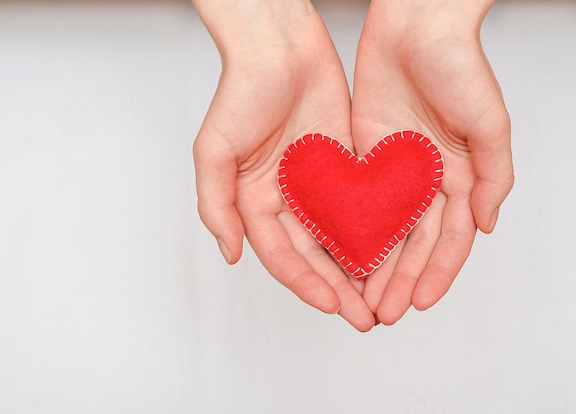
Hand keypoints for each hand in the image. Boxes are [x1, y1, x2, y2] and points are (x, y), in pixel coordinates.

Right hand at [192, 0, 375, 330]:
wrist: (279, 46)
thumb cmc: (240, 93)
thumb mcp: (214, 151)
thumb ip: (216, 206)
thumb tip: (231, 256)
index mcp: (254, 202)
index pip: (281, 256)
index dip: (304, 284)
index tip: (332, 306)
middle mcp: (286, 199)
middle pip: (315, 256)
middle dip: (339, 289)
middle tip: (366, 319)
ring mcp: (317, 184)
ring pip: (342, 237)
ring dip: (362, 270)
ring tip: (385, 299)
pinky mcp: (345, 166)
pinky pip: (363, 204)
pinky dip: (378, 230)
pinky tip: (397, 252)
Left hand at [351, 0, 513, 324]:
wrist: (416, 25)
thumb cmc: (460, 66)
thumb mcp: (489, 123)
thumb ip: (492, 176)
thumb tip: (489, 226)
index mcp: (459, 177)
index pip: (447, 240)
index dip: (435, 274)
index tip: (417, 304)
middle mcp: (425, 180)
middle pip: (411, 244)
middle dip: (398, 280)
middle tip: (381, 314)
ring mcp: (392, 171)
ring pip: (380, 230)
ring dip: (371, 266)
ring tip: (358, 298)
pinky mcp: (361, 156)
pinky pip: (353, 200)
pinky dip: (347, 229)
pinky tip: (336, 256)